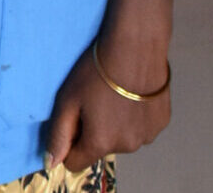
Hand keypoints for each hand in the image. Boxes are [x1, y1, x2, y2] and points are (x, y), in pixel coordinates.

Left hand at [44, 35, 170, 171]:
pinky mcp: (161, 123)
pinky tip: (131, 94)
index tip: (71, 122)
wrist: (135, 49)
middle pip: (100, 148)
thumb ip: (59, 135)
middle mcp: (127, 146)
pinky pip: (140, 128)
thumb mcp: (68, 100)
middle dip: (93, 130)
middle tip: (93, 100)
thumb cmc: (96, 72)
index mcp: (101, 143)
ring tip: (113, 95)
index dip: (69, 144)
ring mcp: (147, 136)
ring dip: (115, 124)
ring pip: (122, 138)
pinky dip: (134, 117)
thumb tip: (51, 163)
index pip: (76, 162)